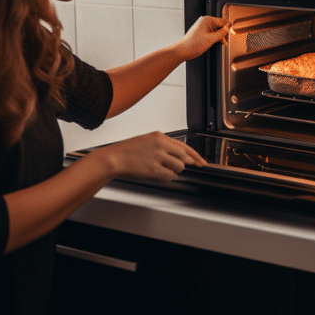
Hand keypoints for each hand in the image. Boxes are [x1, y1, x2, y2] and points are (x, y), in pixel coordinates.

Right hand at [91, 132, 206, 181]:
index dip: (195, 156)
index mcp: (159, 136)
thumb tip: (180, 155)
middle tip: (176, 167)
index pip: (184, 146)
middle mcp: (160, 145)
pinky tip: (160, 175)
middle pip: (184, 157)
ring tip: (162, 169)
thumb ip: (163, 145)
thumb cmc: (127, 151)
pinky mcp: (153, 170)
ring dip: (174, 171)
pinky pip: (170, 176)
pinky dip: (168, 177)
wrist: (113, 158)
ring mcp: (157, 157)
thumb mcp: (146, 140)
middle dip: (183, 164)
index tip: (201, 162)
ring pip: (178, 167)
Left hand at [176, 15, 230, 60]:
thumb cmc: (193, 44)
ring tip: (222, 43)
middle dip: (224, 34)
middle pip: (220, 26)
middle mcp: (205, 21)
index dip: (228, 28)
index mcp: (207, 20)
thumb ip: (221, 33)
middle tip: (226, 41)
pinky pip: (213, 33)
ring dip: (221, 37)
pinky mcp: (203, 32)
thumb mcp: (211, 39)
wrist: (184, 51)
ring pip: (217, 30)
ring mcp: (204, 27)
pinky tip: (217, 43)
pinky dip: (216, 38)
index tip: (232, 34)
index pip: (222, 21)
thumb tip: (228, 28)